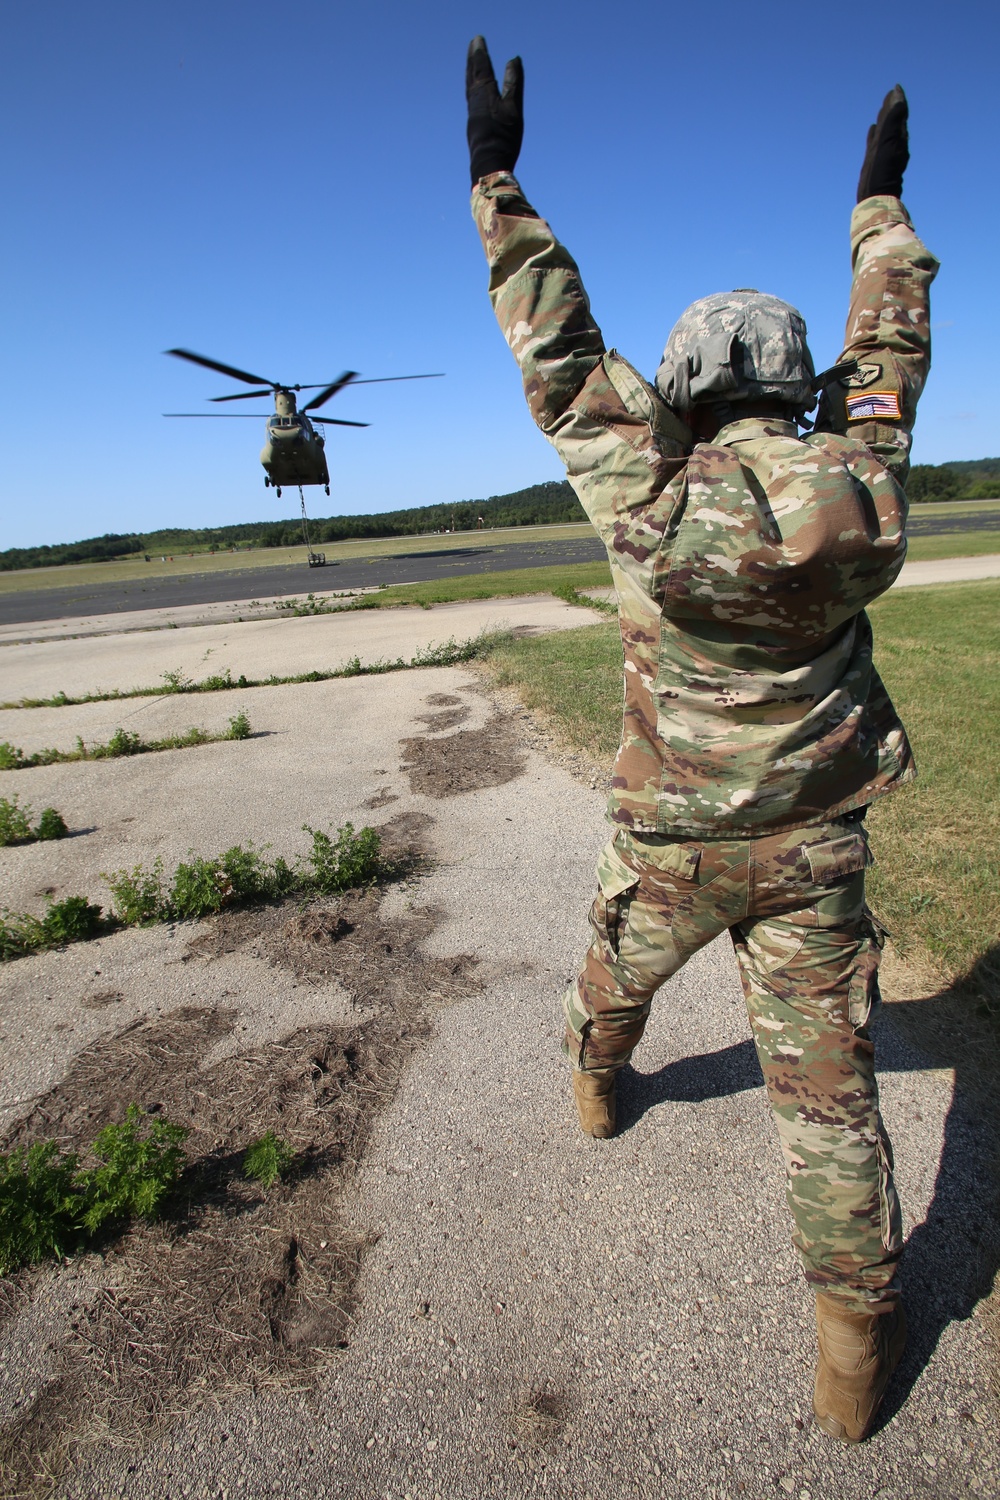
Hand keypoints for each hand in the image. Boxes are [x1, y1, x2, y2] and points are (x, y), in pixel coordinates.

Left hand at [466, 35, 523, 184]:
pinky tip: (473, 91)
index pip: (481, 68)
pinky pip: (470, 98)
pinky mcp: (473, 123)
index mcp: (484, 94)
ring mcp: (472, 112)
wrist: (489, 164)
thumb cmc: (504, 137)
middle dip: (472, 58)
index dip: (480, 53)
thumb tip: (514, 59)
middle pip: (472, 74)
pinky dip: (471, 87)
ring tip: (471, 63)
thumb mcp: (514, 108)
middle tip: (472, 44)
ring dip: (470, 72)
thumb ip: (514, 83)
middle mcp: (475, 100)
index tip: (478, 39)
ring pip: (469, 86)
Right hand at [857, 85, 908, 201]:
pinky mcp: (874, 160)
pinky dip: (875, 133)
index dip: (898, 100)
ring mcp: (883, 151)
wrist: (876, 195)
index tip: (896, 88)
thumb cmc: (884, 170)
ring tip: (882, 108)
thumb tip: (899, 98)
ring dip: (884, 118)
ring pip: (885, 130)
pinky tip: (872, 129)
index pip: (900, 113)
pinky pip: (875, 142)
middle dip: (892, 106)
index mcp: (898, 136)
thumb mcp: (889, 141)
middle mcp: (892, 142)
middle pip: (893, 120)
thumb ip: (893, 120)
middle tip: (891, 93)